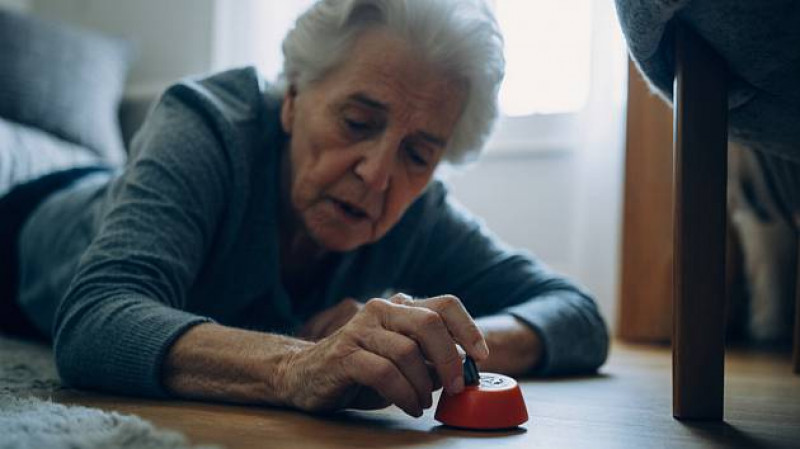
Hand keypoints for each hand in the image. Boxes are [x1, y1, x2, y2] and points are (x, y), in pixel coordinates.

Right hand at [277, 294, 489, 416]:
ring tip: (422, 403)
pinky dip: (404, 394)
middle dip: (449, 359)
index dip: (468, 329)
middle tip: (456, 387)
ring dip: (423, 385)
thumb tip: (463, 370)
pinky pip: (385, 373)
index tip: (481, 357)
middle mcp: (380, 309)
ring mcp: (360, 330)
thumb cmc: (360, 369)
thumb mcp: (401, 360)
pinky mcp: (344, 354)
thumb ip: (429, 358)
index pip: (444, 304)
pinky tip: (408, 406)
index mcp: (399, 307)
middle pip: (429, 323)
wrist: (303, 374)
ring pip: (408, 351)